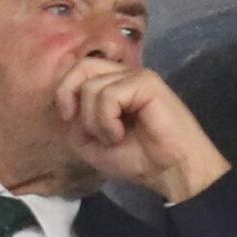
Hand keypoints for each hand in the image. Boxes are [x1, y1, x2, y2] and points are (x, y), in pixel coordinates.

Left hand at [54, 58, 229, 201]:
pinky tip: (120, 135)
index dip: (64, 90)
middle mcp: (124, 76)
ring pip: (92, 86)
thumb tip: (68, 108)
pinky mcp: (146, 83)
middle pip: (81, 65)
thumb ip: (76, 124)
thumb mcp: (93, 146)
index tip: (68, 117)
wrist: (171, 171)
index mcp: (112, 85)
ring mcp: (136, 77)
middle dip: (68, 93)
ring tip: (113, 138)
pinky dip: (107, 120)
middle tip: (74, 120)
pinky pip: (109, 95)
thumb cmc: (139, 159)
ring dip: (94, 120)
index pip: (78, 70)